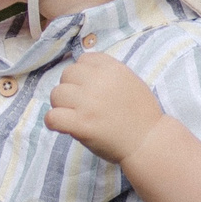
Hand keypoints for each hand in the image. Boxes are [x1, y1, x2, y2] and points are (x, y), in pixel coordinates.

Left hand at [45, 55, 166, 164]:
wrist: (148, 141)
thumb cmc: (140, 114)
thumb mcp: (130, 81)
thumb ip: (107, 73)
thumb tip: (81, 69)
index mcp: (112, 69)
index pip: (83, 60)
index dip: (83, 75)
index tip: (89, 88)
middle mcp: (99, 82)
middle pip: (67, 75)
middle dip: (71, 89)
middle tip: (81, 105)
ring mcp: (88, 103)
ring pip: (56, 94)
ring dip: (61, 105)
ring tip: (74, 115)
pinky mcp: (81, 124)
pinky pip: (52, 116)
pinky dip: (53, 122)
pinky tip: (63, 126)